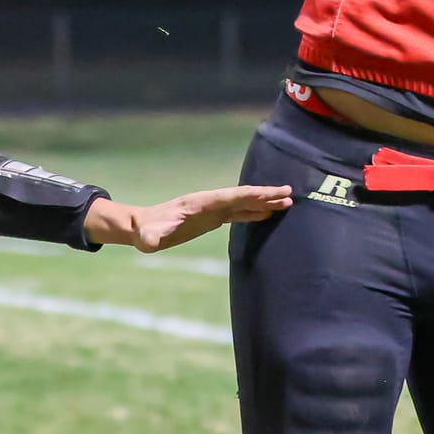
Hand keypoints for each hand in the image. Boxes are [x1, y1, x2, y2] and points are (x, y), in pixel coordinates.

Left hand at [122, 185, 291, 253]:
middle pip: (243, 196)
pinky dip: (254, 212)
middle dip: (266, 194)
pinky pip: (238, 213)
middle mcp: (210, 202)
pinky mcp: (212, 219)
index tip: (274, 191)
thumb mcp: (147, 238)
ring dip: (264, 202)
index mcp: (200, 203)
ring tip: (287, 201)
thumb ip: (151, 238)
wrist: (142, 228)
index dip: (254, 194)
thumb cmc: (146, 233)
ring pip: (243, 203)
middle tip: (290, 193)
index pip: (232, 197)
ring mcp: (212, 210)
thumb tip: (150, 242)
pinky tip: (267, 213)